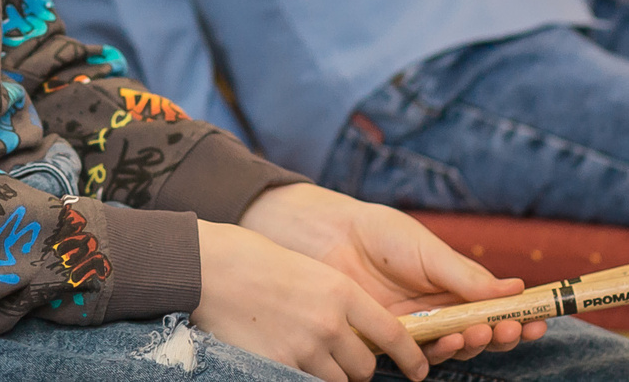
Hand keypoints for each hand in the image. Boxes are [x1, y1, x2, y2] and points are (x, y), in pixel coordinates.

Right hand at [195, 218, 428, 381]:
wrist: (209, 266)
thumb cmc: (253, 259)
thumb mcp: (308, 271)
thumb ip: (335, 301)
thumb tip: (354, 331)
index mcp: (341, 291)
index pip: (392, 334)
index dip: (410, 356)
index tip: (418, 368)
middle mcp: (330, 323)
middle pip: (365, 367)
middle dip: (357, 368)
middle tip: (341, 358)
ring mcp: (305, 347)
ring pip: (337, 380)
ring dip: (329, 374)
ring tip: (308, 354)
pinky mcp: (279, 364)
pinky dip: (301, 375)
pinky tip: (286, 357)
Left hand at [241, 185, 544, 369]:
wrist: (329, 238)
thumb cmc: (379, 235)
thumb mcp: (428, 250)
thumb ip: (466, 276)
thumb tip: (515, 289)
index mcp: (455, 286)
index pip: (495, 309)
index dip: (519, 318)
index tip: (539, 321)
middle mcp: (441, 310)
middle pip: (482, 334)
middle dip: (501, 336)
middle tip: (510, 329)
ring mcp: (418, 327)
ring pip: (456, 348)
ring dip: (473, 344)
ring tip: (476, 330)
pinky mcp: (391, 341)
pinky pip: (421, 356)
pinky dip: (439, 353)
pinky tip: (447, 342)